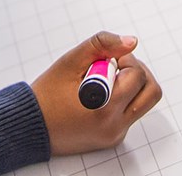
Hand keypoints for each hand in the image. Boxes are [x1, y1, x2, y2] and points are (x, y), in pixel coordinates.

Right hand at [32, 31, 162, 155]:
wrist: (30, 126)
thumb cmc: (47, 94)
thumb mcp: (70, 61)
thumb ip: (102, 45)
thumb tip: (132, 41)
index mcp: (105, 108)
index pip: (137, 75)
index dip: (125, 60)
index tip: (108, 59)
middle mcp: (114, 126)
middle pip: (151, 92)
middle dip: (138, 73)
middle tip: (116, 67)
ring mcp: (115, 134)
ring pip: (143, 104)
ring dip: (132, 86)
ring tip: (109, 80)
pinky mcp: (112, 139)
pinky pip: (130, 114)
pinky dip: (122, 100)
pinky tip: (100, 96)